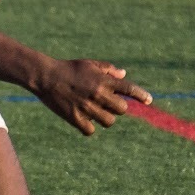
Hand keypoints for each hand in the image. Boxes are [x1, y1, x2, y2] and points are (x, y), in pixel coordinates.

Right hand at [30, 57, 150, 136]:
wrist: (46, 76)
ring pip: (108, 121)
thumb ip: (109, 69)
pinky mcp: (75, 118)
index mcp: (104, 80)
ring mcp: (87, 107)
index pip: (129, 89)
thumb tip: (124, 75)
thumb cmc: (69, 68)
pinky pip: (91, 130)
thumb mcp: (90, 64)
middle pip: (121, 109)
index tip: (149, 100)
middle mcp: (98, 94)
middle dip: (117, 108)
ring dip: (105, 118)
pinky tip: (84, 120)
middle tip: (108, 104)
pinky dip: (89, 127)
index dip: (141, 95)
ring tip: (95, 111)